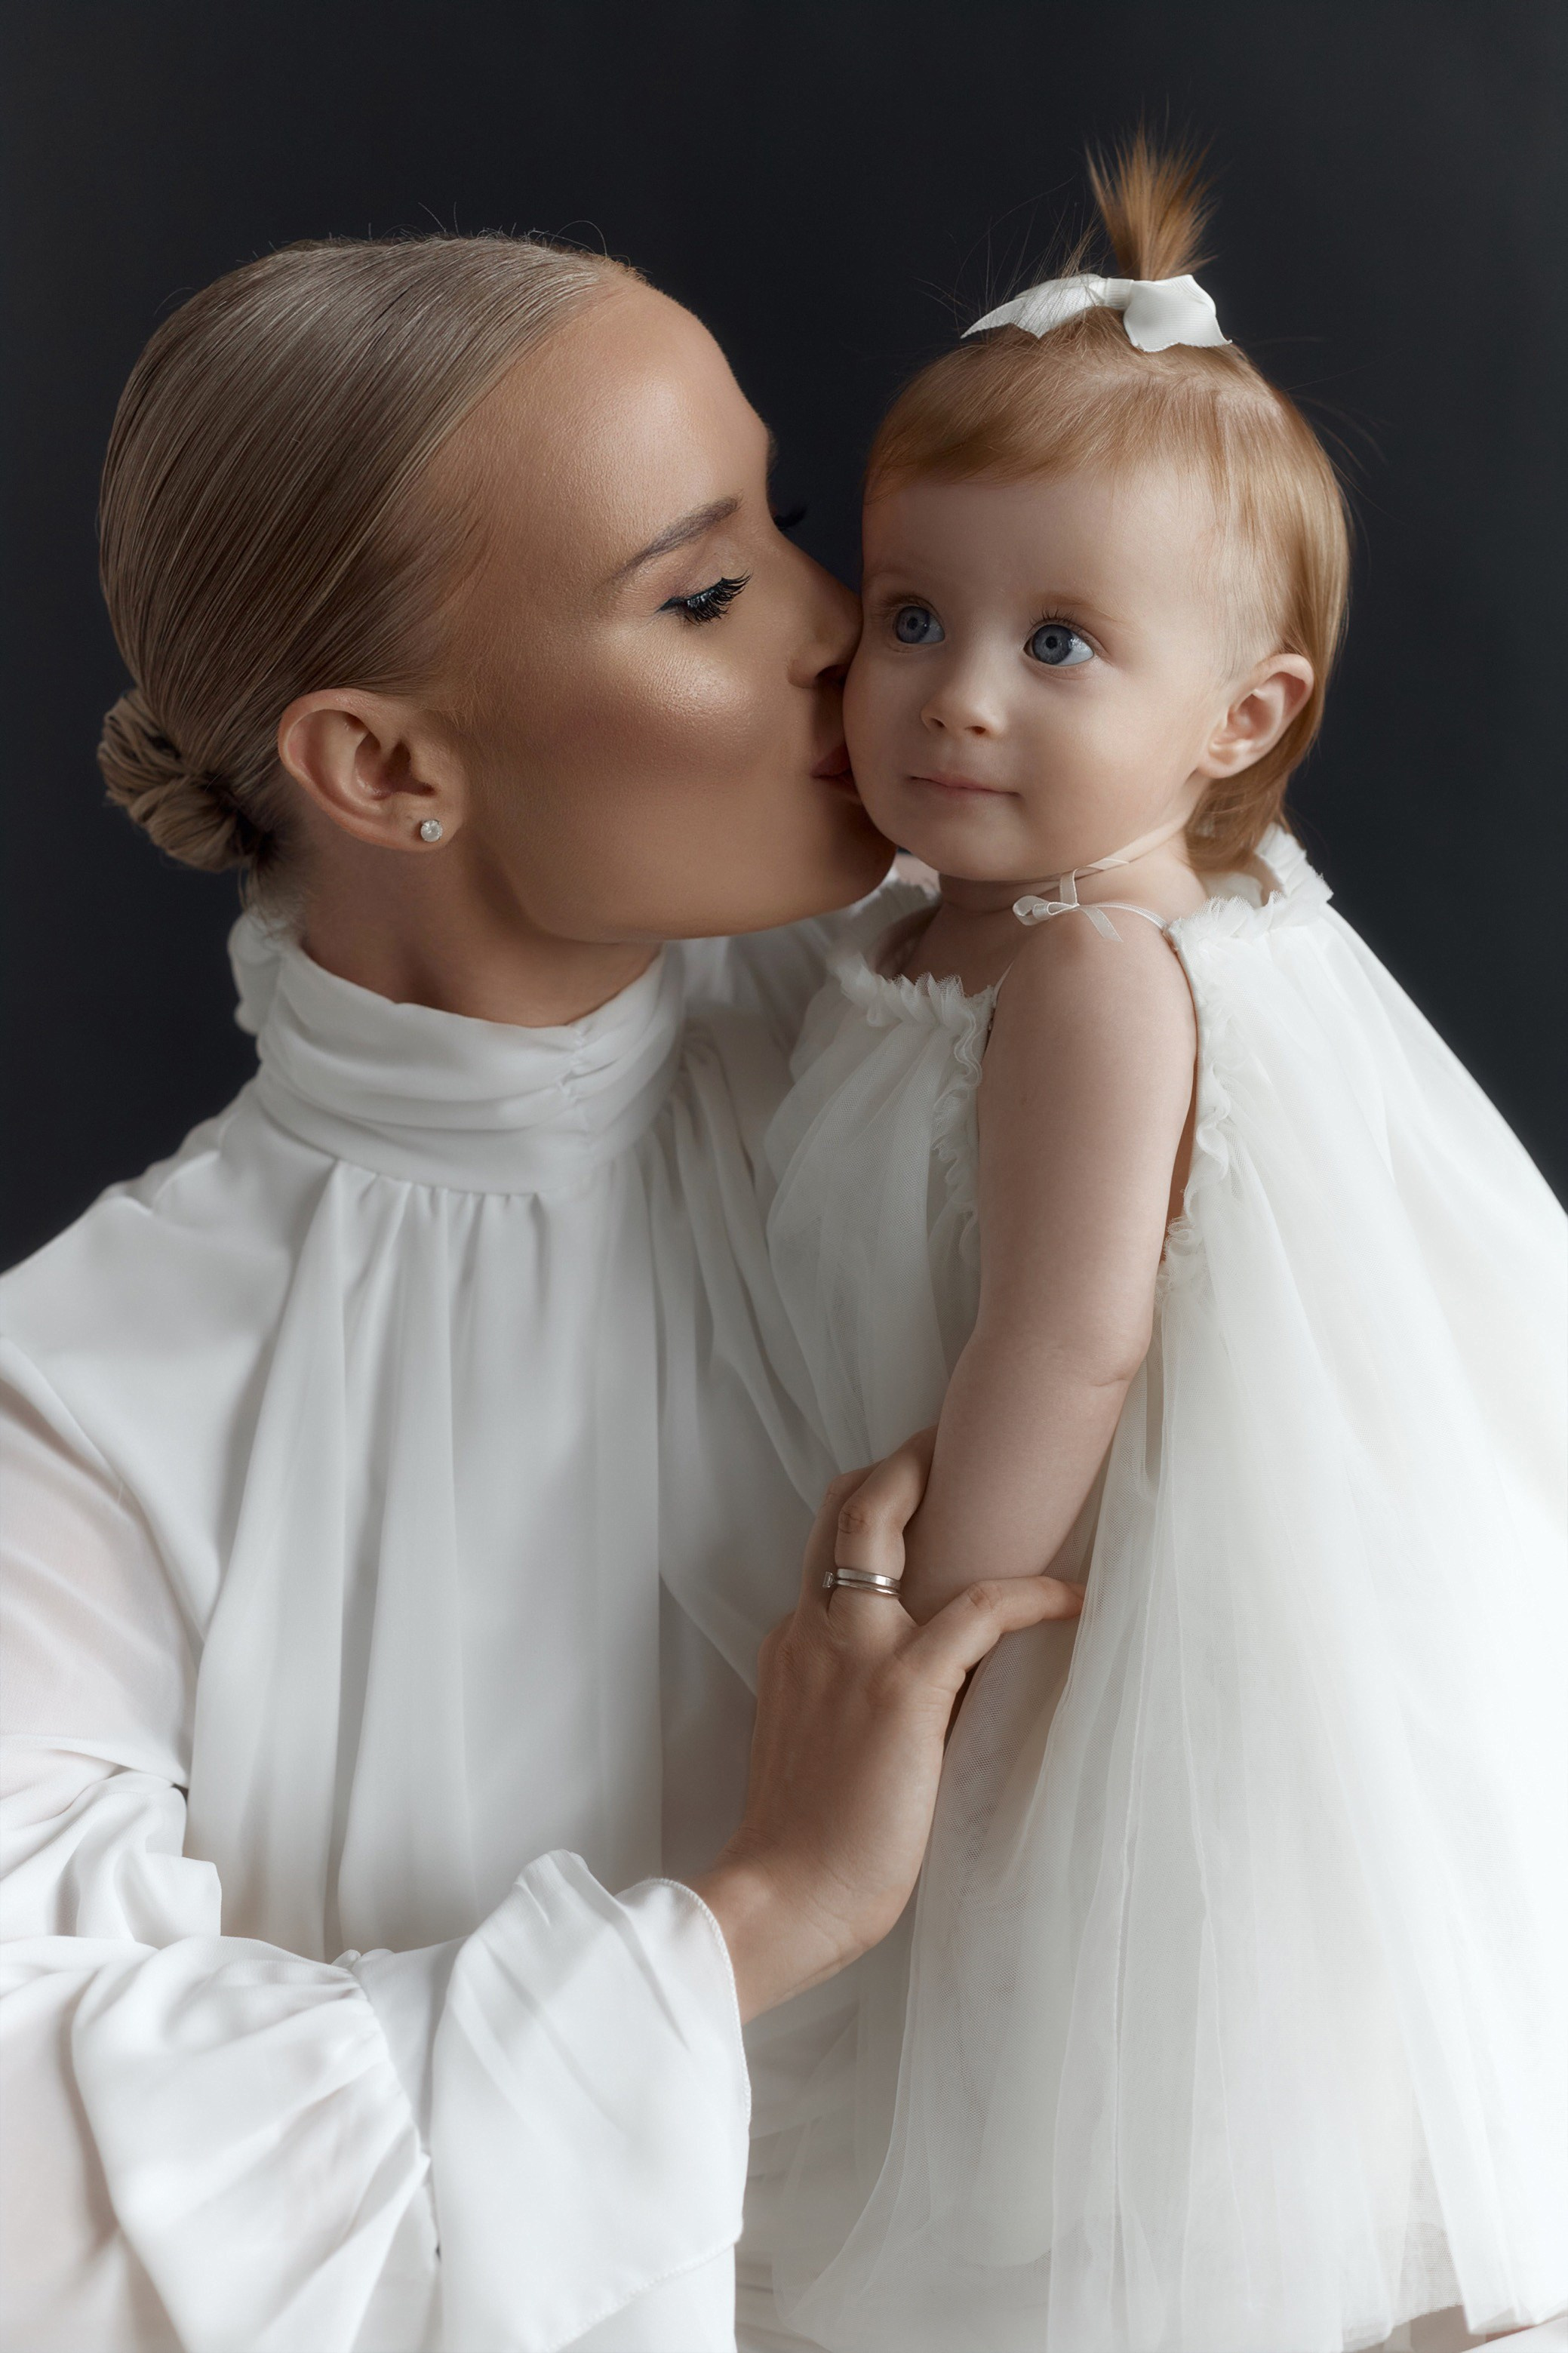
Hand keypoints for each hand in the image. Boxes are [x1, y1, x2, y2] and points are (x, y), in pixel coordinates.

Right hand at [690, 1431, 1083, 2021]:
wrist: (781, 1898)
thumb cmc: (803, 1849)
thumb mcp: (813, 1750)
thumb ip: (844, 1703)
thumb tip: (918, 1698)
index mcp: (793, 1646)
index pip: (829, 1547)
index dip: (874, 1504)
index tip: (917, 1486)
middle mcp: (814, 1631)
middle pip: (848, 1507)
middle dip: (901, 1461)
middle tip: (954, 1440)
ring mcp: (853, 1653)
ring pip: (887, 1524)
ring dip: (951, 1488)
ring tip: (1021, 1478)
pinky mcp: (902, 1689)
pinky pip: (979, 1613)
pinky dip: (1031, 1595)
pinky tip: (1073, 1598)